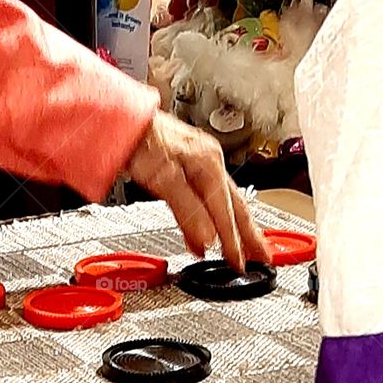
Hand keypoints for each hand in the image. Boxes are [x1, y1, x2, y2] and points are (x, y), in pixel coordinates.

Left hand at [127, 110, 269, 272]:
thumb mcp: (163, 177)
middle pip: (236, 206)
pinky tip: (210, 232)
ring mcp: (199, 165)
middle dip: (250, 235)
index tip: (239, 263)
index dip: (233, 242)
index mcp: (209, 165)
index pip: (226, 213)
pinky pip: (208, 199)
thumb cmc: (138, 138)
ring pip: (225, 203)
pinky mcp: (187, 168)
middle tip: (263, 258)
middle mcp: (209, 163)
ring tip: (247, 248)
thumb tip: (207, 237)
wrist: (119, 119)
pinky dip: (213, 219)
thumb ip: (187, 209)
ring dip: (236, 228)